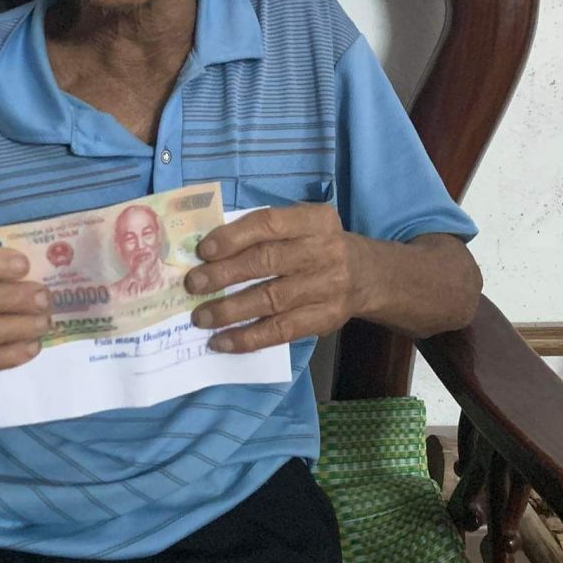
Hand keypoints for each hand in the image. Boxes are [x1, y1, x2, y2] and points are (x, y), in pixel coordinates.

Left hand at [184, 204, 361, 352]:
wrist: (369, 276)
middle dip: (225, 274)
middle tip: (194, 285)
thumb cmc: (319, 246)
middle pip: (267, 262)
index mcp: (315, 220)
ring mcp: (328, 287)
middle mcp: (324, 251)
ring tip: (201, 317)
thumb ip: (265, 233)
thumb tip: (209, 253)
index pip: (269, 224)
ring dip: (230, 310)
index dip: (233, 237)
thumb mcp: (303, 226)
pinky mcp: (326, 319)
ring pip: (272, 299)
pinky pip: (282, 331)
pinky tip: (222, 342)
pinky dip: (248, 338)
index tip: (203, 251)